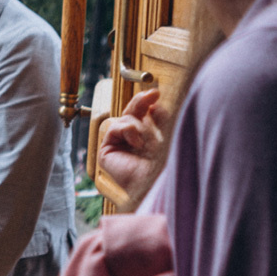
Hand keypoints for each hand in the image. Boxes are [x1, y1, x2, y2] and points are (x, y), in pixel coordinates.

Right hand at [97, 87, 167, 202]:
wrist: (159, 182)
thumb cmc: (168, 163)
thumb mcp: (168, 133)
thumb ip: (161, 117)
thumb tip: (154, 103)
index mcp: (151, 141)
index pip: (145, 116)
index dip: (148, 103)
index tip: (156, 93)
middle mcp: (136, 144)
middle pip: (132, 114)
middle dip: (140, 101)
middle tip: (151, 94)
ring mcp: (121, 148)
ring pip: (124, 119)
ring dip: (136, 125)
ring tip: (144, 142)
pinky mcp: (108, 152)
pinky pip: (114, 128)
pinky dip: (126, 131)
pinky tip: (135, 144)